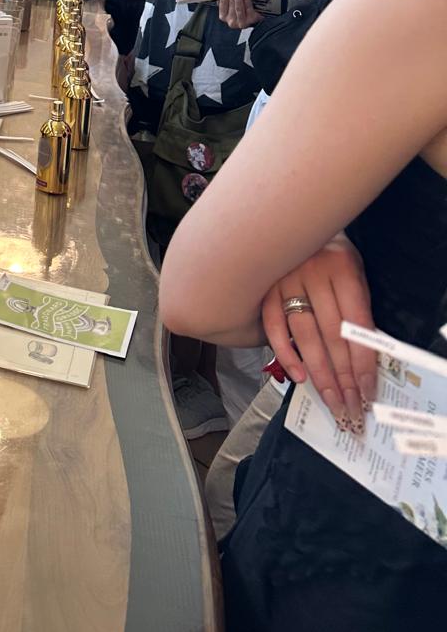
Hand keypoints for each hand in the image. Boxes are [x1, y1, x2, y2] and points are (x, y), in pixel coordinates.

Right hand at [217, 0, 262, 28]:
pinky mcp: (250, 19)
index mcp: (224, 16)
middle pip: (230, 4)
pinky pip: (247, 7)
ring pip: (238, 6)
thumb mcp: (233, 5)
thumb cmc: (243, 12)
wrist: (256, 21)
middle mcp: (231, 21)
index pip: (222, 2)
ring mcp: (241, 21)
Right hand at [261, 236, 375, 431]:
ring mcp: (285, 280)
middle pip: (332, 335)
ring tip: (331, 400)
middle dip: (343, 376)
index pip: (358, 325)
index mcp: (343, 267)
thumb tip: (362, 361)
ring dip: (319, 373)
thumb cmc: (330, 256)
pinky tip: (299, 376)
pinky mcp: (264, 289)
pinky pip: (274, 327)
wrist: (291, 224)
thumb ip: (356, 309)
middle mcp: (313, 272)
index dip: (363, 362)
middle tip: (350, 407)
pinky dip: (285, 354)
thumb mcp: (353, 273)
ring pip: (304, 335)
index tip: (367, 392)